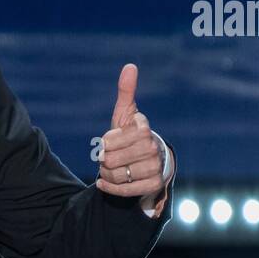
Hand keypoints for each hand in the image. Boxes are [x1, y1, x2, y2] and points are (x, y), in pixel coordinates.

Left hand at [96, 63, 167, 199]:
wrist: (147, 161)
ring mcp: (155, 168)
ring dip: (106, 175)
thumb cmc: (131, 135)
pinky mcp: (153, 185)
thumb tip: (130, 66)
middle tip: (108, 159)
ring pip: (116, 175)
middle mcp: (152, 148)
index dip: (105, 143)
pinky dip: (110, 188)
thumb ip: (126, 92)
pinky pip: (124, 191)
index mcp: (144, 129)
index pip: (110, 140)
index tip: (108, 142)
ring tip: (110, 170)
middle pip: (111, 160)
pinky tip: (105, 183)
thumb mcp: (125, 114)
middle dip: (104, 161)